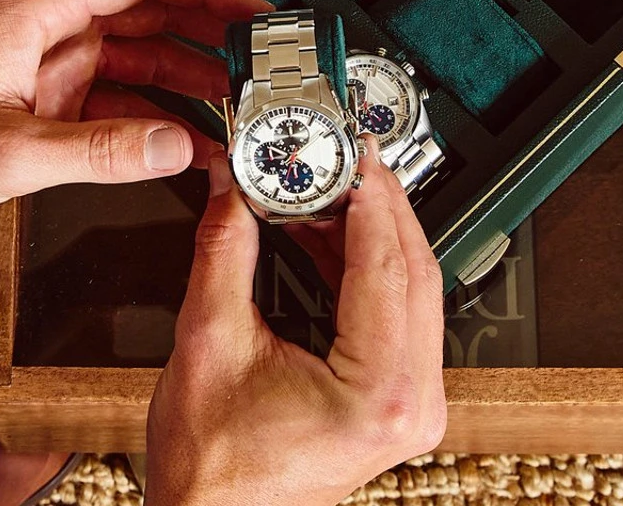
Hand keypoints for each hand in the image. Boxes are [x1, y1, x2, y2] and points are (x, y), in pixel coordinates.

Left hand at [0, 0, 269, 223]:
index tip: (253, 6)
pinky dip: (156, 112)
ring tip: (239, 99)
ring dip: (191, 75)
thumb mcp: (7, 150)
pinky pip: (121, 89)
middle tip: (263, 55)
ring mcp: (53, 52)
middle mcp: (52, 17)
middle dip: (212, 31)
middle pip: (154, 6)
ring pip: (143, 49)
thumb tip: (176, 148)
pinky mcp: (50, 86)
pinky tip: (189, 137)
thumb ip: (99, 152)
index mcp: (40, 3)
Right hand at [145, 138, 446, 505]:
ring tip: (330, 184)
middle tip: (344, 154)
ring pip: (411, 286)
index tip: (352, 150)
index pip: (388, 264)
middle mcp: (410, 402)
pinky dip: (366, 264)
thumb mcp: (209, 344)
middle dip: (378, 203)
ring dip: (373, 229)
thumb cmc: (214, 477)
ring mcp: (408, 403)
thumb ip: (224, 250)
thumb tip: (230, 185)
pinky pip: (396, 310)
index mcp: (379, 394)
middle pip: (413, 269)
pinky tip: (331, 230)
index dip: (369, 196)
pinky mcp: (394, 398)